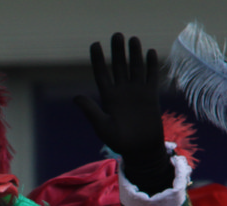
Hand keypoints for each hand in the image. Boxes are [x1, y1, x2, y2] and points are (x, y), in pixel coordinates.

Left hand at [73, 34, 171, 192]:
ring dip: (134, 54)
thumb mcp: (102, 126)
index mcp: (107, 98)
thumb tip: (75, 97)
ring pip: (135, 68)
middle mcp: (121, 92)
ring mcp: (136, 92)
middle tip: (116, 35)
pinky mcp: (150, 95)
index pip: (101, 73)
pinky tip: (150, 52)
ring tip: (132, 39)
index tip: (95, 44)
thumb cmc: (119, 141)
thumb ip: (91, 111)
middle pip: (118, 66)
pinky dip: (151, 65)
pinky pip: (151, 76)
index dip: (98, 59)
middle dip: (117, 51)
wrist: (140, 149)